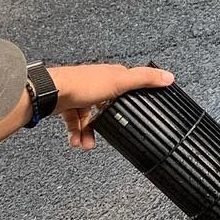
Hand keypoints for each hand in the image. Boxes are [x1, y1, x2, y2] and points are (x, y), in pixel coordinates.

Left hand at [46, 63, 174, 148]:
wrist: (51, 92)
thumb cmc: (82, 83)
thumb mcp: (120, 82)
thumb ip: (144, 79)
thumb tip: (168, 76)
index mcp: (110, 74)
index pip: (129, 84)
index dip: (134, 98)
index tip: (139, 112)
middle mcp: (96, 83)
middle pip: (108, 106)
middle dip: (108, 123)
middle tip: (110, 135)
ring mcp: (81, 94)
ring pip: (90, 118)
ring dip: (89, 133)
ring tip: (86, 144)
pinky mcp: (68, 104)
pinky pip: (76, 122)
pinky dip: (77, 133)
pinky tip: (77, 141)